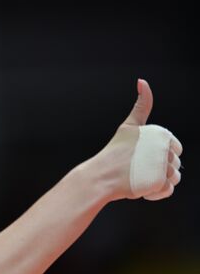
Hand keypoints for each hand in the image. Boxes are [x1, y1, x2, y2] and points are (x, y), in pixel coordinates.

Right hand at [95, 79, 182, 200]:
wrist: (100, 177)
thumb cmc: (113, 154)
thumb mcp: (129, 126)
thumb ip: (141, 105)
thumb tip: (143, 81)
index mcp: (159, 133)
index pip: (174, 148)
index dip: (158, 154)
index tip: (139, 155)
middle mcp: (163, 146)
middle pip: (174, 163)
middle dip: (158, 169)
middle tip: (136, 168)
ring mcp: (162, 164)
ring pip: (173, 177)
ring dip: (158, 181)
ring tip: (138, 177)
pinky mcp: (159, 181)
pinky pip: (168, 190)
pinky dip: (156, 193)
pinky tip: (141, 188)